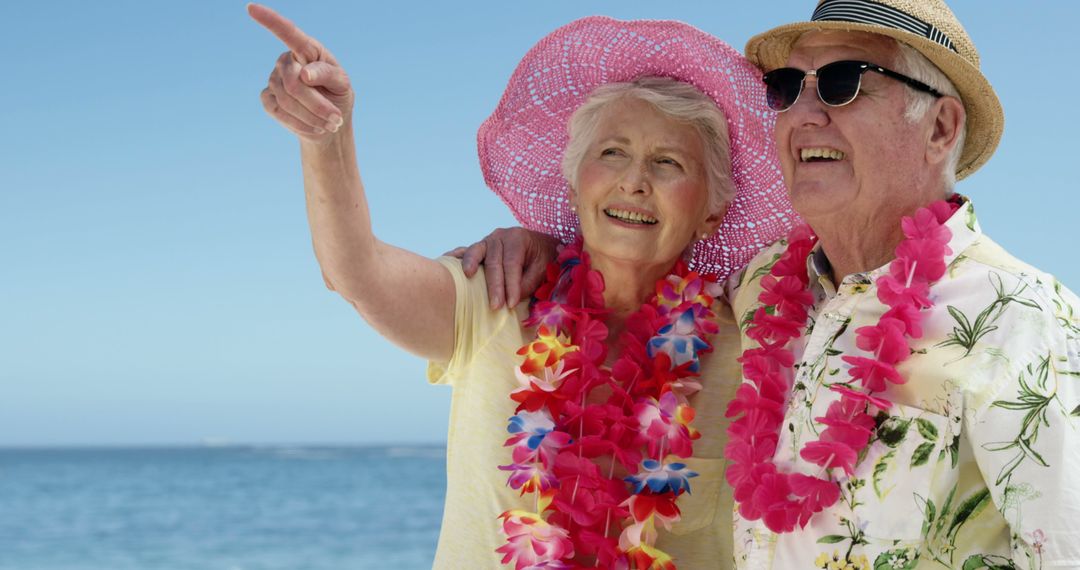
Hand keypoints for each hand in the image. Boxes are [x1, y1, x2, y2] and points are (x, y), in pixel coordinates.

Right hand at [249, 3, 353, 141]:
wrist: (328, 122)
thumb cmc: (337, 95)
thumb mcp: (342, 84)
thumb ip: (328, 74)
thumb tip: (304, 73)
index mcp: (306, 49)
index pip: (288, 32)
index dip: (270, 20)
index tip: (251, 8)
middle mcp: (286, 61)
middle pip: (294, 83)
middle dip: (317, 105)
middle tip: (336, 119)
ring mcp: (273, 79)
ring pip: (288, 101)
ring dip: (313, 117)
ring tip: (330, 123)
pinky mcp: (267, 99)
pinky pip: (280, 113)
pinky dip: (301, 124)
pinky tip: (314, 126)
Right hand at [451, 227, 559, 308]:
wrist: (540, 245)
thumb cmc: (542, 258)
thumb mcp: (542, 269)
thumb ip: (527, 282)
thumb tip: (511, 298)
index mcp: (518, 238)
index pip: (512, 264)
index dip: (511, 285)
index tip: (511, 304)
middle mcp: (500, 236)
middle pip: (494, 262)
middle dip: (494, 285)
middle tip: (495, 306)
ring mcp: (487, 241)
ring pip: (476, 252)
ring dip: (470, 264)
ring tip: (468, 275)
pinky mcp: (479, 248)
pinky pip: (466, 251)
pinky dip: (456, 256)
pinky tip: (446, 260)